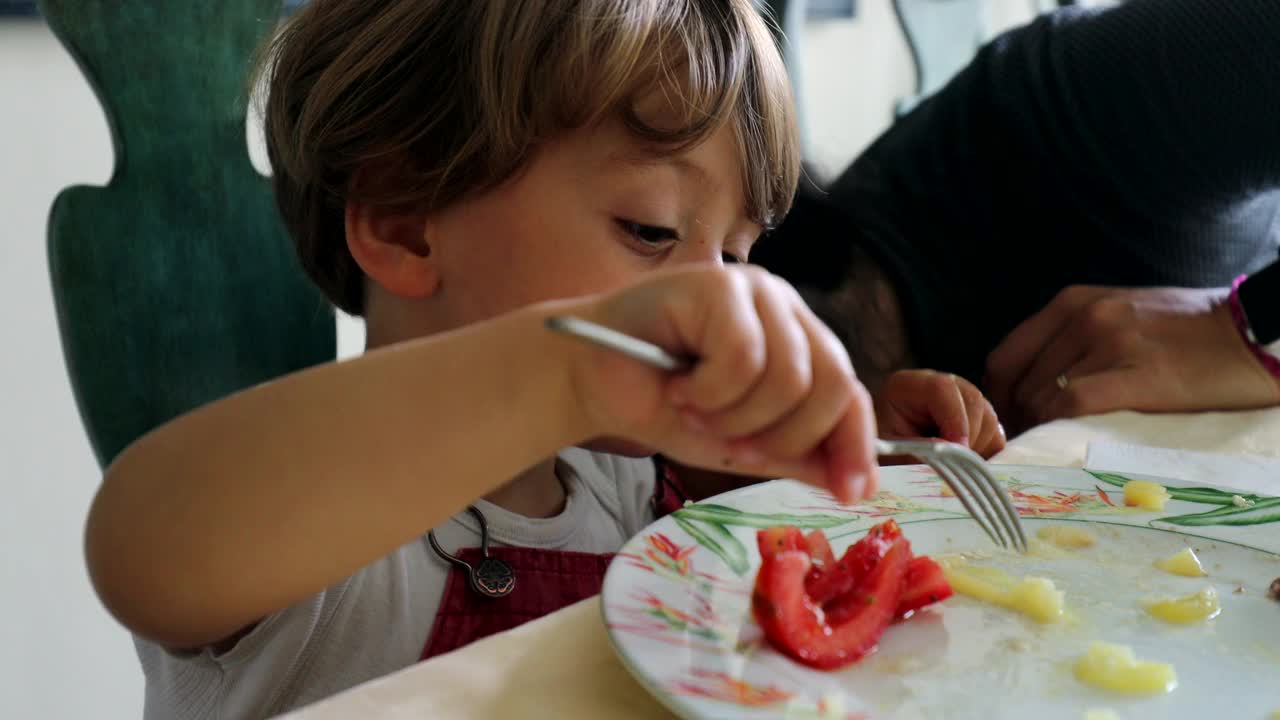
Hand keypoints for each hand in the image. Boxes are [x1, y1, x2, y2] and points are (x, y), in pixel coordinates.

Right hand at [566, 265, 878, 502]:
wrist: (590, 382)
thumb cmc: (662, 406)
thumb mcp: (740, 443)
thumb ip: (795, 456)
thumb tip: (854, 484)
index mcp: (799, 341)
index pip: (850, 391)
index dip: (856, 444)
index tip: (850, 493)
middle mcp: (786, 309)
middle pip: (833, 383)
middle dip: (784, 435)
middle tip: (734, 443)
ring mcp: (755, 290)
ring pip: (788, 376)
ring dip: (736, 415)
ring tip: (694, 410)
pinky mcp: (719, 284)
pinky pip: (744, 357)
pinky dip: (709, 391)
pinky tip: (679, 385)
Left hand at [875, 370, 1004, 458]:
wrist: (883, 455)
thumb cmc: (883, 451)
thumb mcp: (891, 450)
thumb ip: (918, 449)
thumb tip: (950, 449)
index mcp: (910, 385)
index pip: (942, 389)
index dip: (954, 419)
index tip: (956, 449)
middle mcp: (941, 384)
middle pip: (973, 401)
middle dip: (968, 437)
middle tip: (956, 465)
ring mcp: (962, 398)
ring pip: (988, 418)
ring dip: (977, 447)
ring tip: (954, 465)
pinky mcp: (977, 417)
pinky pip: (994, 433)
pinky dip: (985, 452)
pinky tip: (963, 464)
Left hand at [985, 285, 1279, 432]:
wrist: (1250, 333)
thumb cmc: (1185, 330)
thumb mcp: (1117, 312)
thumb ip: (1072, 336)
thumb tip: (1031, 379)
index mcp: (1074, 302)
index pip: (1006, 356)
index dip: (996, 394)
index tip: (1004, 419)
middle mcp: (1084, 318)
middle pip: (1018, 382)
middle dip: (1013, 418)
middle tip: (1021, 444)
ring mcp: (1108, 345)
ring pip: (1041, 397)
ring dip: (1035, 429)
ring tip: (1042, 448)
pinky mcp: (1136, 376)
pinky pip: (1071, 407)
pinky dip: (1057, 429)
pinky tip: (1062, 442)